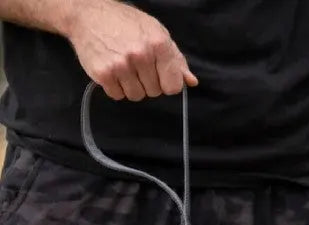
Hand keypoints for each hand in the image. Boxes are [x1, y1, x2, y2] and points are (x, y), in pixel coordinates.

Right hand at [67, 0, 198, 101]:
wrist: (87, 14)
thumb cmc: (126, 23)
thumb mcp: (156, 33)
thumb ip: (176, 59)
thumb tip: (191, 82)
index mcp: (159, 44)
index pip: (173, 86)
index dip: (167, 82)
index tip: (159, 74)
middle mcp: (141, 55)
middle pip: (155, 92)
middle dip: (148, 82)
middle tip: (137, 65)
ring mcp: (121, 65)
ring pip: (136, 96)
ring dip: (132, 86)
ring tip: (125, 67)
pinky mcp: (103, 74)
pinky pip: (117, 95)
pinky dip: (116, 87)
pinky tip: (113, 70)